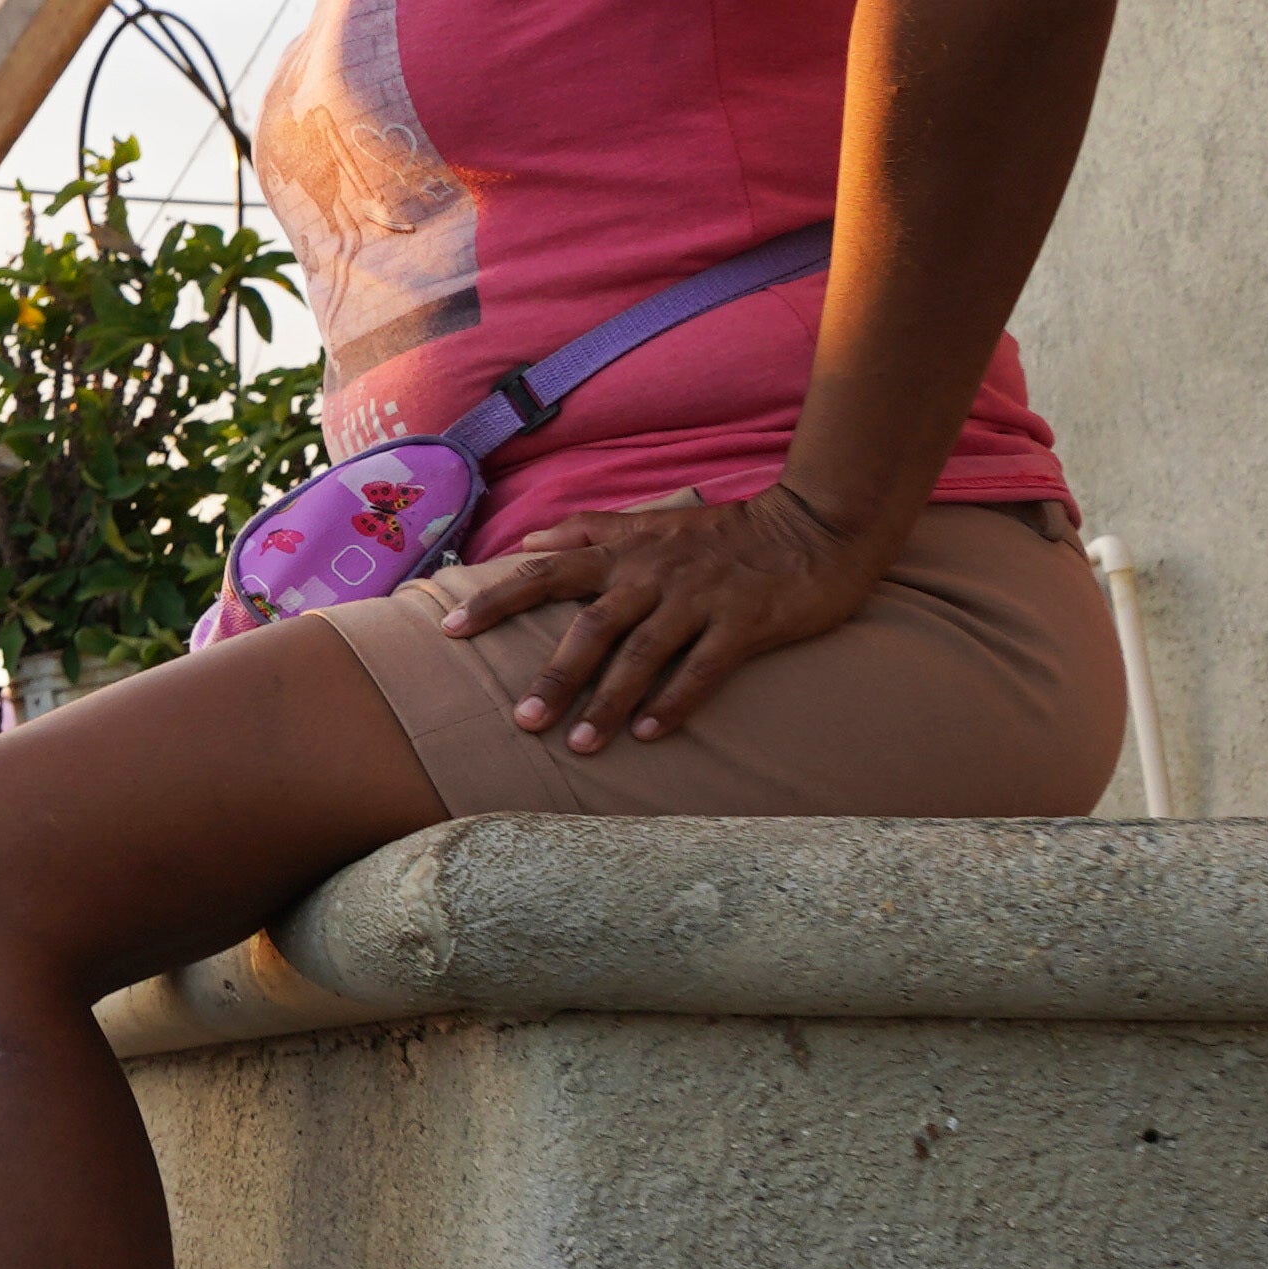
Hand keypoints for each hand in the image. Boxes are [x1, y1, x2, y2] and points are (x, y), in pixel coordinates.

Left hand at [428, 484, 885, 749]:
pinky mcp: (746, 621)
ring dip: (609, 701)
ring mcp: (700, 598)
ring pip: (643, 653)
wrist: (818, 524)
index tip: (449, 631)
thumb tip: (528, 541)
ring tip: (579, 746)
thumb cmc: (726, 532)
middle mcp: (654, 575)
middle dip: (554, 675)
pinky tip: (651, 735)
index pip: (547, 574)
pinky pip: (704, 667)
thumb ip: (588, 531)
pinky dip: (676, 701)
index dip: (497, 601)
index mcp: (627, 552)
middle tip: (522, 722)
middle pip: (591, 625)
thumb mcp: (652, 522)